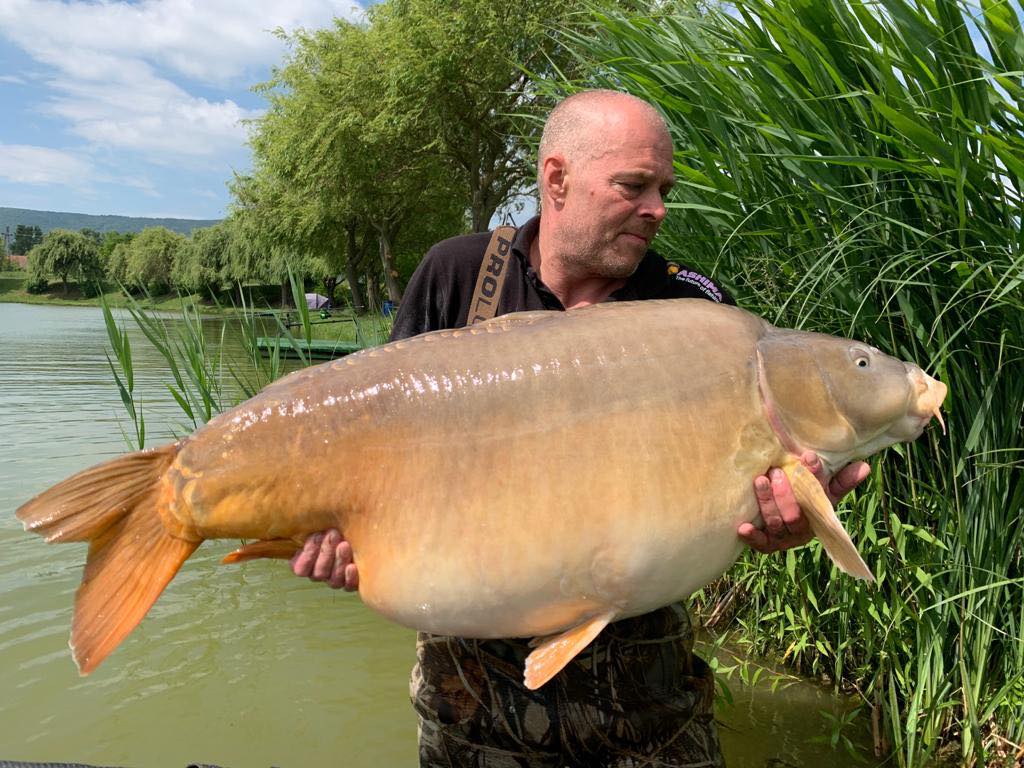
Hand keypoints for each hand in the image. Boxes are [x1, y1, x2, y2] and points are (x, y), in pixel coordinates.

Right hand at [290, 529, 359, 590]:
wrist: (359, 527)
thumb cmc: (335, 524)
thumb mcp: (320, 522)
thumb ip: (308, 525)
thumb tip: (291, 516)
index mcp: (307, 564)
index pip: (301, 569)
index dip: (308, 555)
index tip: (317, 535)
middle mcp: (321, 574)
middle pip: (319, 573)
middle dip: (326, 552)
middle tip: (333, 534)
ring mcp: (337, 580)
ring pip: (334, 581)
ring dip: (338, 561)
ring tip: (344, 544)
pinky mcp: (352, 582)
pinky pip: (350, 586)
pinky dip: (350, 577)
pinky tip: (352, 566)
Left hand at [738, 450, 870, 553]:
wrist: (784, 525)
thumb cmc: (806, 501)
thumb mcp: (824, 491)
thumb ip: (841, 480)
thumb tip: (865, 466)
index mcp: (819, 514)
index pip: (820, 494)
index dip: (815, 476)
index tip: (808, 457)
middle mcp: (803, 529)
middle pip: (795, 515)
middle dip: (785, 494)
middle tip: (775, 471)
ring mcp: (784, 538)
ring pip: (776, 523)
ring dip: (768, 503)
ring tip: (760, 481)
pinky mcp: (767, 544)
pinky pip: (760, 543)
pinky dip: (752, 536)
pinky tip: (743, 527)